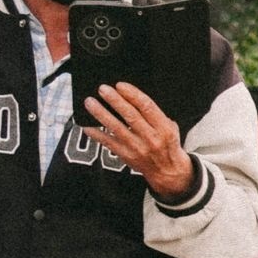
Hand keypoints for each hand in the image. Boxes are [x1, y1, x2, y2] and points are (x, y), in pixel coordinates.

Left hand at [81, 82, 195, 200]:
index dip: (132, 94)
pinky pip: (108, 142)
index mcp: (164, 128)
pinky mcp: (126, 155)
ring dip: (101, 114)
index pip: (147, 107)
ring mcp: (137, 147)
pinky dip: (96, 133)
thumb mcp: (171, 128)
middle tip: (103, 89)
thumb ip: (156, 114)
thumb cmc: (168, 145)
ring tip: (90, 102)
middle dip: (115, 100)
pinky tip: (86, 125)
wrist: (168, 171)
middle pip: (130, 115)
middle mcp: (151, 138)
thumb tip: (134, 97)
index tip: (120, 85)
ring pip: (116, 128)